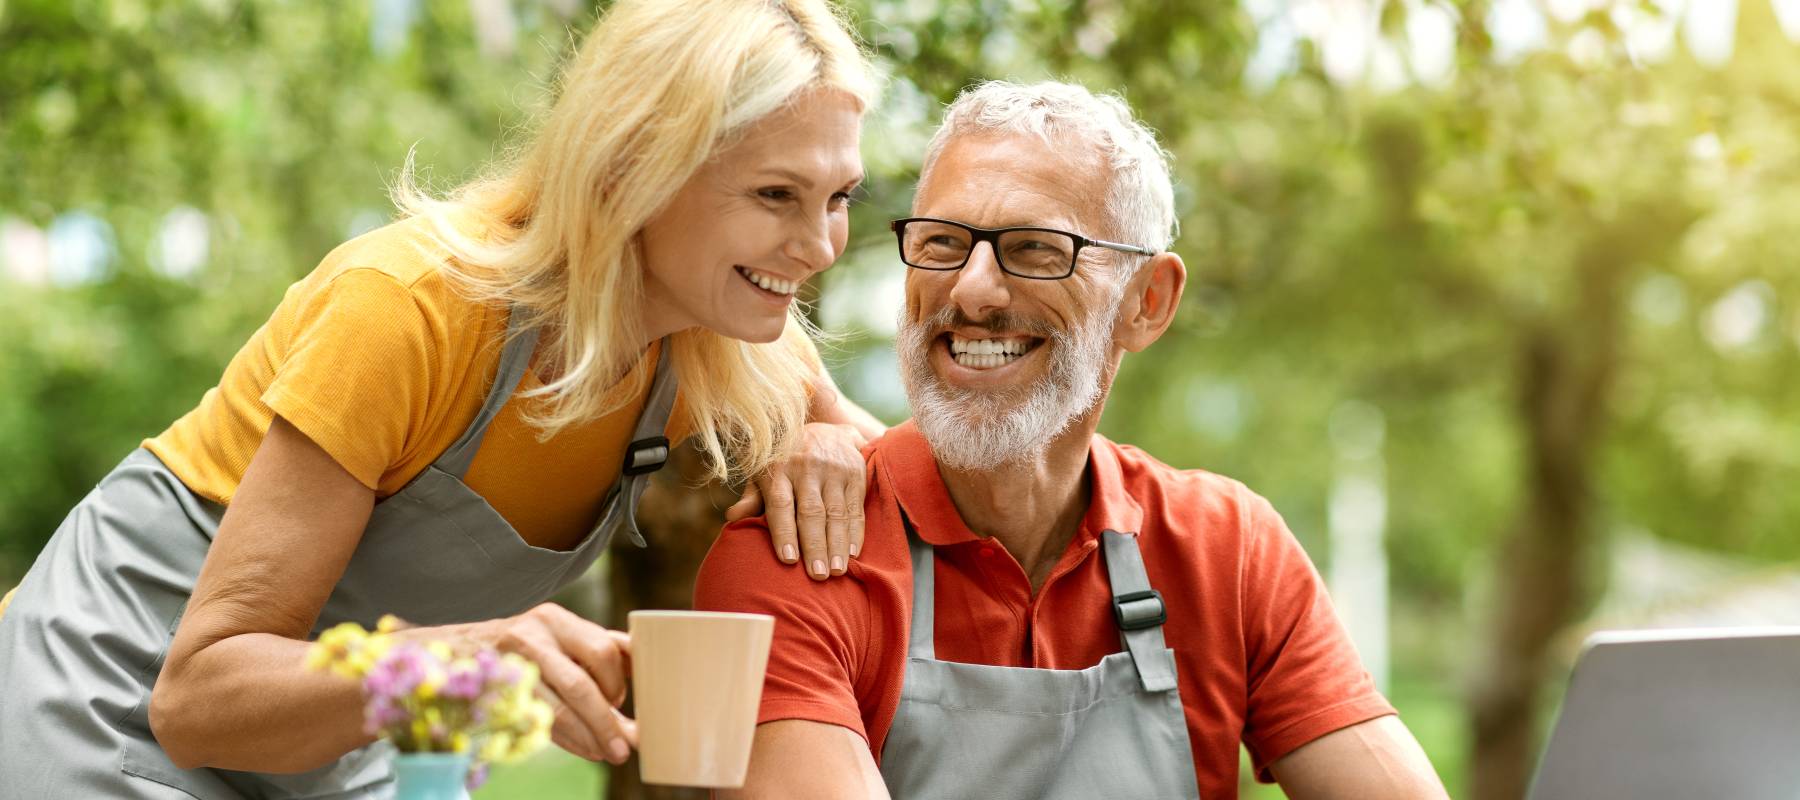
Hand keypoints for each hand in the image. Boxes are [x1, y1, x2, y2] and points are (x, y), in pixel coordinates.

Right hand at [483, 603, 635, 763]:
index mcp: (555, 619)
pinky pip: (540, 723)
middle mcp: (531, 638)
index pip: (601, 650)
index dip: (617, 682)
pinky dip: (567, 740)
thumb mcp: (559, 635)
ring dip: (588, 736)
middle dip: (605, 720)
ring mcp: (509, 669)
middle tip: (624, 745)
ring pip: (558, 709)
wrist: (458, 651)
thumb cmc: (526, 645)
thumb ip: (597, 649)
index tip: (623, 702)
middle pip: (579, 684)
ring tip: (608, 752)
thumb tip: (643, 676)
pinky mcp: (497, 695)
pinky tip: (585, 748)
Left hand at [727, 422, 867, 580]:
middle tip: (818, 575)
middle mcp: (806, 467)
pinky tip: (852, 553)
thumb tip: (733, 518)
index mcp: (778, 468)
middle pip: (811, 512)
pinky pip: (856, 508)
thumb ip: (752, 497)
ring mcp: (833, 470)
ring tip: (837, 571)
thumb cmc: (785, 459)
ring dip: (837, 545)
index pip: (781, 504)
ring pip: (836, 513)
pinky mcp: (855, 473)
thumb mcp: (763, 471)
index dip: (784, 532)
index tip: (788, 560)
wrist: (823, 426)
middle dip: (815, 546)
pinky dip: (855, 532)